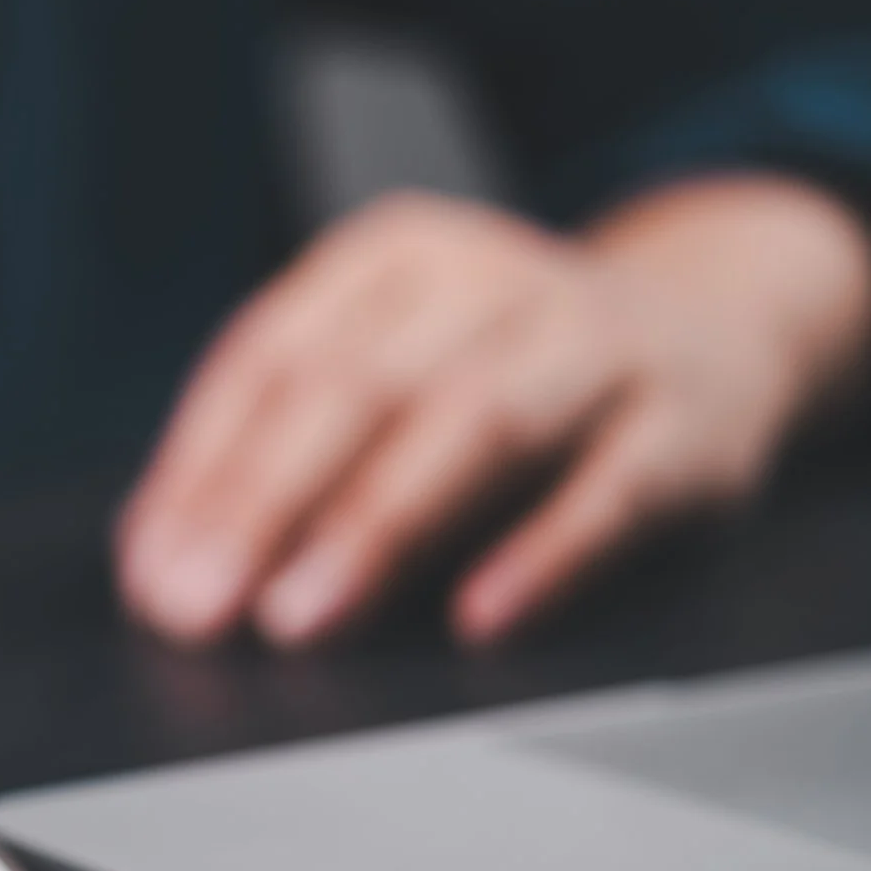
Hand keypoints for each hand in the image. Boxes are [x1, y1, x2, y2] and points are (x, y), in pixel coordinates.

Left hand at [115, 177, 870, 647]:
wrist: (718, 319)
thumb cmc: (509, 364)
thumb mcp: (397, 361)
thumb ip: (282, 443)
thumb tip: (160, 558)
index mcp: (394, 256)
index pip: (271, 355)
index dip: (202, 469)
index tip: (153, 571)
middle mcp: (490, 279)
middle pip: (358, 388)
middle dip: (264, 505)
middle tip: (202, 606)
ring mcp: (594, 342)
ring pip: (473, 423)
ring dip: (375, 525)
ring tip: (299, 614)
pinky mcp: (688, 421)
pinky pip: (611, 490)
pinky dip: (541, 554)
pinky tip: (478, 614)